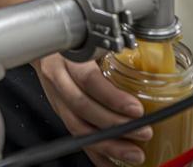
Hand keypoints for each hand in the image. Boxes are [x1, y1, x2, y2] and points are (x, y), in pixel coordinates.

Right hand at [32, 53, 151, 166]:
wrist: (43, 45)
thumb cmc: (72, 41)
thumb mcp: (89, 38)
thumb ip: (112, 49)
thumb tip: (150, 60)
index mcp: (67, 56)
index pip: (88, 79)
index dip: (112, 98)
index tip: (136, 109)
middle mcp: (58, 77)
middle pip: (83, 108)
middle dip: (115, 125)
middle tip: (143, 133)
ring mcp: (56, 97)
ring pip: (77, 126)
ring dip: (108, 144)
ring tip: (134, 153)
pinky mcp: (59, 112)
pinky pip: (75, 137)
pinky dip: (95, 153)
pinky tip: (111, 163)